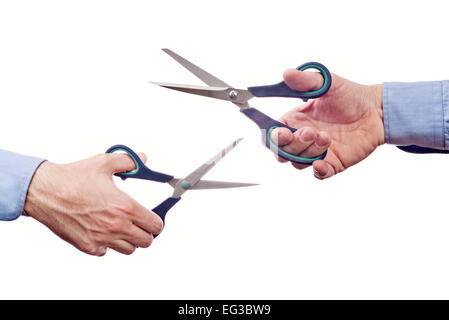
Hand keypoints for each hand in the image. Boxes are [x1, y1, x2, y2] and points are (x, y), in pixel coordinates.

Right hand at [24, 153, 163, 255]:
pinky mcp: (87, 246)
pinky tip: (101, 230)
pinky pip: (106, 252)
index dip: (156, 221)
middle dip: (145, 232)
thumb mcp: (105, 162)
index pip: (155, 225)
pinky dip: (107, 245)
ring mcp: (102, 239)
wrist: (44, 191)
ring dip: (128, 240)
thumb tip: (142, 159)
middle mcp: (116, 226)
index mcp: (125, 207)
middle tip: (138, 223)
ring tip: (120, 227)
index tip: (152, 218)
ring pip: (129, 250)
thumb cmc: (72, 178)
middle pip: (147, 241)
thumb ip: (129, 161)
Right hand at [271, 69, 383, 178]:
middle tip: (309, 131)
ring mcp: (316, 153)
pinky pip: (319, 174)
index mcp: (294, 121)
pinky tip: (321, 164)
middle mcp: (301, 139)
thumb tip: (287, 74)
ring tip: (326, 136)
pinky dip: (318, 171)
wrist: (376, 110)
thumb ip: (306, 80)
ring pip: (298, 162)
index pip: (272, 134)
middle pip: (281, 151)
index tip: (282, 131)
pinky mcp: (332, 163)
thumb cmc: (349, 96)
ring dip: (308, 152)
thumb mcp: (327, 83)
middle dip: (292, 143)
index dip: (272, 136)